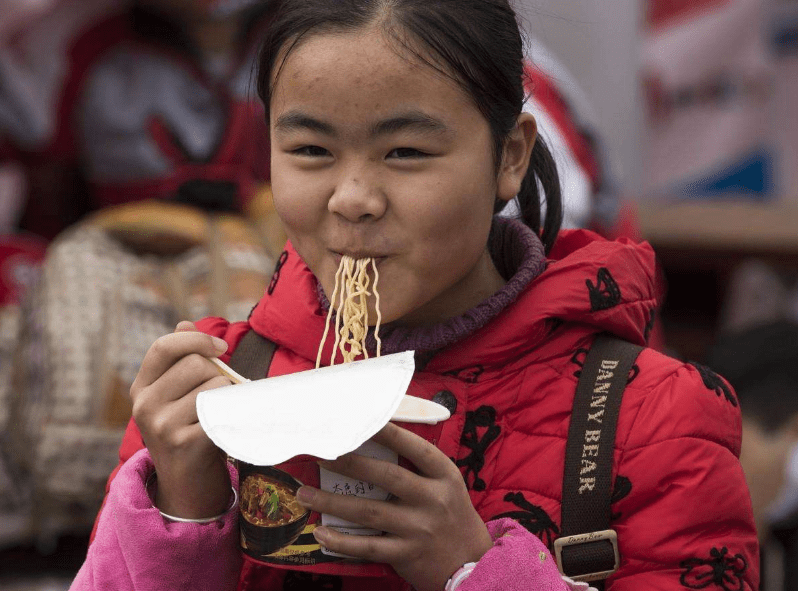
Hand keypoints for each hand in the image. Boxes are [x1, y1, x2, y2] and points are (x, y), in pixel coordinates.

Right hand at [130, 321, 232, 517]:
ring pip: (212, 384)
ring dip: (227, 395)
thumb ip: (181, 359)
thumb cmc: (189, 430)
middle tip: (221, 396)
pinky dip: (232, 412)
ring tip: (220, 414)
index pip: (165, 346)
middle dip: (218, 374)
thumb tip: (185, 322)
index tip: (221, 347)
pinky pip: (221, 409)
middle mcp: (145, 405)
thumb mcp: (176, 395)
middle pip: (196, 364)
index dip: (196, 339)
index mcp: (141, 387)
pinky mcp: (184, 442)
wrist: (187, 484)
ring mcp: (161, 425)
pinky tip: (226, 426)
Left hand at [296, 422, 492, 590]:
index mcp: (444, 476)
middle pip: (386, 476)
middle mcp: (433, 499)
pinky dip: (342, 541)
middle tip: (320, 452)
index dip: (388, 432)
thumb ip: (419, 468)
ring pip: (369, 511)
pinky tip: (320, 532)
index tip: (360, 419)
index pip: (416, 447)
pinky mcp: (407, 555)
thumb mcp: (447, 485)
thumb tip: (375, 441)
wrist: (473, 564)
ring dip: (332, 501)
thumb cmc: (452, 516)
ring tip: (304, 492)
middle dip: (349, 462)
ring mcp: (419, 529)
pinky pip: (368, 546)